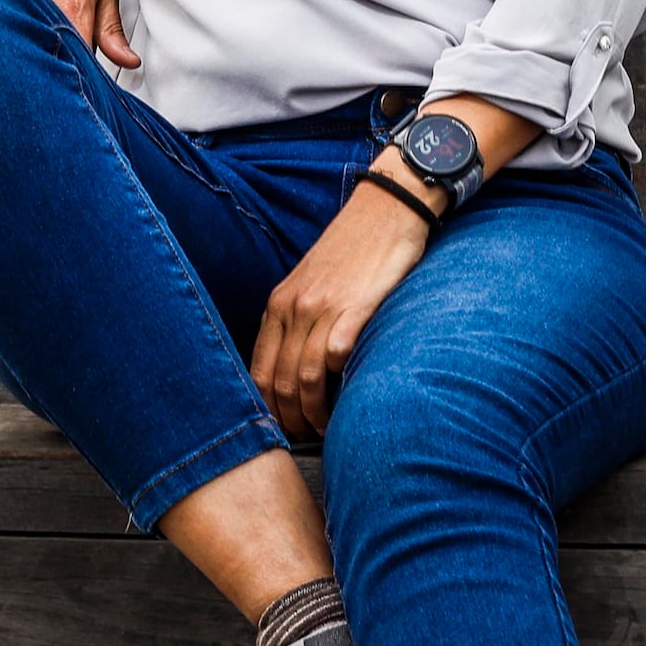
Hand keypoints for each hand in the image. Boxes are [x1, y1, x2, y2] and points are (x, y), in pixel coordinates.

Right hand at [0, 0, 135, 66]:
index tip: (90, 86)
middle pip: (50, 55)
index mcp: (74, 9)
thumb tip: (127, 62)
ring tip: (49, 45)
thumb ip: (112, 30)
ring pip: (29, 39)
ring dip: (40, 47)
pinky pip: (13, 20)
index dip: (83, 79)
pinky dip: (22, 28)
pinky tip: (28, 25)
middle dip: (60, 68)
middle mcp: (44, 6)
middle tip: (70, 71)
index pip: (78, 64)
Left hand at [252, 170, 433, 442]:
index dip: (265, 409)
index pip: (257, 372)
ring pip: (305, 378)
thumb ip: (297, 319)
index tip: (280, 428)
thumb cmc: (353, 248)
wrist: (387, 208)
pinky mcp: (356, 307)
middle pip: (279, 382)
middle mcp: (295, 307)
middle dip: (289, 420)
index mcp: (279, 304)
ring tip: (326, 427)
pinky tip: (347, 400)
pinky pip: (336, 357)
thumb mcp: (311, 281)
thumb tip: (293, 367)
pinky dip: (339, 386)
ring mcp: (324, 307)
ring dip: (314, 413)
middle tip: (305, 437)